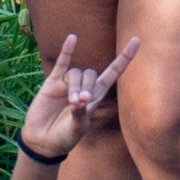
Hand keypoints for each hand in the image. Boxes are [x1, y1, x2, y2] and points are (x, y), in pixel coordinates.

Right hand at [19, 33, 139, 161]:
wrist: (43, 140)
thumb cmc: (64, 137)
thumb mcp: (77, 129)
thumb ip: (79, 116)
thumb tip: (79, 101)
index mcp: (95, 98)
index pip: (113, 73)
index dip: (124, 58)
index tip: (136, 39)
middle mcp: (83, 88)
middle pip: (91, 75)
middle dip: (87, 87)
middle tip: (80, 103)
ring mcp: (67, 84)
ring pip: (75, 74)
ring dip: (75, 86)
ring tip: (71, 102)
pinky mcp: (52, 83)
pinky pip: (62, 63)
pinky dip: (67, 50)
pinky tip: (72, 38)